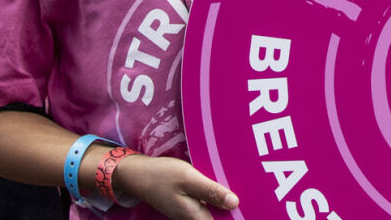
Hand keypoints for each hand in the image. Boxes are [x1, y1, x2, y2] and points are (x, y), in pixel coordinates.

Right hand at [111, 152, 237, 219]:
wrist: (139, 175)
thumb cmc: (163, 175)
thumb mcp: (189, 179)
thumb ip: (211, 191)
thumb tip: (234, 203)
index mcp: (195, 216)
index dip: (236, 216)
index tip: (251, 206)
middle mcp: (193, 218)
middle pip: (219, 217)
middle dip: (231, 207)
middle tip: (249, 192)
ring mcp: (189, 213)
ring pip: (213, 211)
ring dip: (224, 200)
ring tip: (239, 186)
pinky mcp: (187, 205)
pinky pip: (206, 204)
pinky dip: (214, 196)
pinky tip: (221, 184)